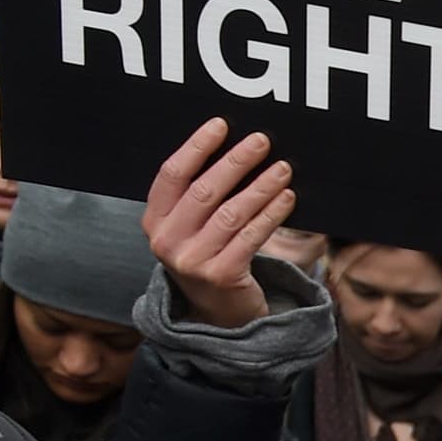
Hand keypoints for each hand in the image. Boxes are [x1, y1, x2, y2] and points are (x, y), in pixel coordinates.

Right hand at [143, 119, 294, 331]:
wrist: (220, 315)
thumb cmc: (211, 258)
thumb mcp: (192, 229)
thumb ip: (199, 196)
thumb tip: (233, 147)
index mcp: (154, 221)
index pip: (172, 174)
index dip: (196, 147)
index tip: (221, 125)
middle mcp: (167, 241)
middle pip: (204, 190)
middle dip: (235, 162)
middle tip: (262, 141)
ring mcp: (192, 261)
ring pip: (231, 213)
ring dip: (260, 187)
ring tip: (283, 169)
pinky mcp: (221, 276)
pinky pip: (251, 237)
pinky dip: (272, 214)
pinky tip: (287, 198)